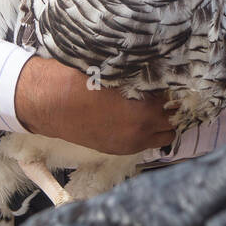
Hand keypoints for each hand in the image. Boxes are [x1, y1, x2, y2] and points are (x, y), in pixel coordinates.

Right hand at [14, 57, 174, 154]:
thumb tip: (162, 77)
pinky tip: (136, 119)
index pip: (172, 103)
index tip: (169, 84)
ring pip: (161, 138)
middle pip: (172, 125)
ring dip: (161, 125)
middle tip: (164, 97)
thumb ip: (143, 82)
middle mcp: (139, 133)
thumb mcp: (118, 76)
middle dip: (171, 111)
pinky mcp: (117, 150)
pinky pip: (143, 144)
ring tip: (152, 109)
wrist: (52, 103)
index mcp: (143, 113)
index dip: (172, 92)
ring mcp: (128, 145)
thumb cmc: (84, 82)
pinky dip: (146, 133)